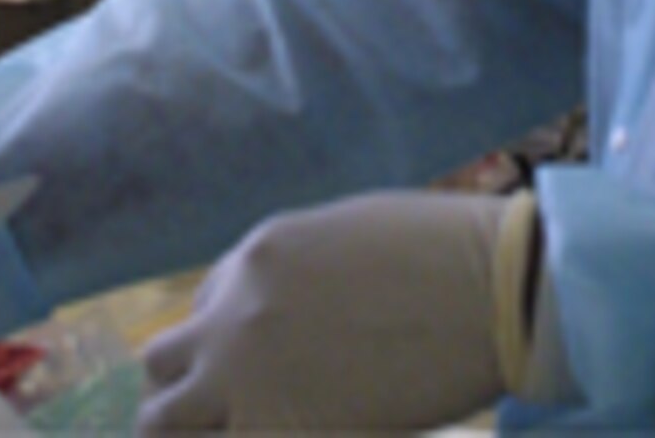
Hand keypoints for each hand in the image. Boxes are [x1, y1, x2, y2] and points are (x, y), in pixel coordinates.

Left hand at [138, 191, 524, 433]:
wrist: (494, 290)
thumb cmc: (450, 256)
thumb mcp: (354, 237)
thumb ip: (307, 275)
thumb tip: (298, 320)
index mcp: (258, 257)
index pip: (204, 308)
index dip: (224, 343)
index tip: (253, 370)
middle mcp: (232, 315)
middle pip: (162, 366)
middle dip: (185, 394)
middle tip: (223, 419)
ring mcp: (244, 377)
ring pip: (160, 421)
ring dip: (189, 430)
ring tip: (240, 428)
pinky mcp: (275, 429)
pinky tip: (276, 435)